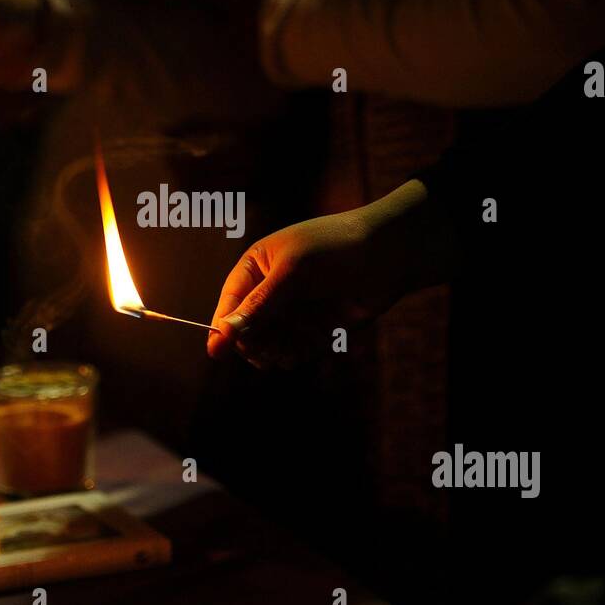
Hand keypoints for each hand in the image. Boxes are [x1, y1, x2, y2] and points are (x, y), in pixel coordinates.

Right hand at [207, 180, 451, 368]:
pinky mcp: (314, 329)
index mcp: (257, 266)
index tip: (217, 350)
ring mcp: (292, 312)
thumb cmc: (335, 249)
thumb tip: (224, 332)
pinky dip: (296, 355)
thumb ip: (259, 304)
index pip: (230, 301)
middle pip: (246, 329)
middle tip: (266, 353)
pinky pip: (293, 351)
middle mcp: (271, 291)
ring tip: (288, 353)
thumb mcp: (292, 272)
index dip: (223, 325)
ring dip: (274, 352)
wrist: (388, 256)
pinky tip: (306, 350)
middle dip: (254, 343)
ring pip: (269, 344)